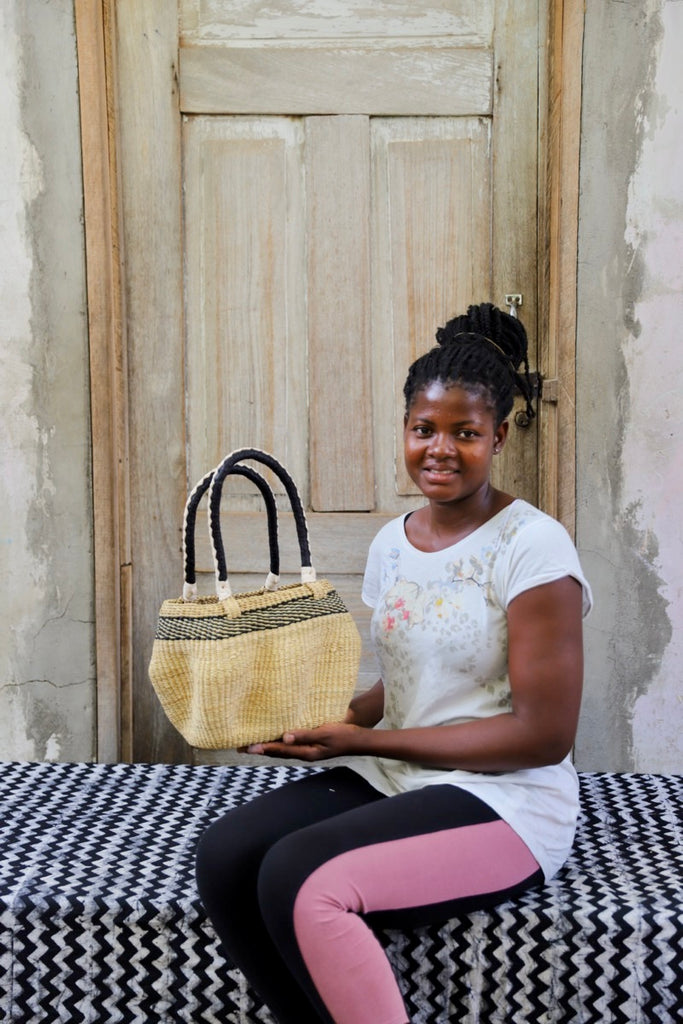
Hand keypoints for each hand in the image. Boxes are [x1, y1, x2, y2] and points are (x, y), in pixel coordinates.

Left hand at [245, 722, 364, 760]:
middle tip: (241, 747)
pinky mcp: (310, 743)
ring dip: (268, 745)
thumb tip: (285, 737)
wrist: (358, 739)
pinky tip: (275, 737)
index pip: (280, 750)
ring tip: (252, 743)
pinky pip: (291, 743)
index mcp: (306, 752)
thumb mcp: (324, 734)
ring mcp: (307, 749)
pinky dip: (280, 740)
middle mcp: (304, 753)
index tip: (248, 747)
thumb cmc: (343, 735)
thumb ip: (305, 735)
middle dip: (260, 748)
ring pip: (283, 748)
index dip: (264, 747)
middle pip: (278, 751)